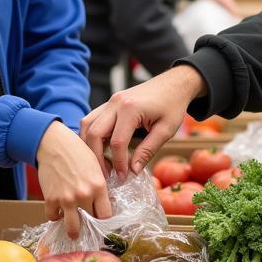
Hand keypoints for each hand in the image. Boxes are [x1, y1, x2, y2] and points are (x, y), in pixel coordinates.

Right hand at [36, 120, 111, 239]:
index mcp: (98, 186)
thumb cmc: (77, 152)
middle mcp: (84, 195)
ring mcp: (66, 198)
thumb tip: (105, 200)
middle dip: (89, 222)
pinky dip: (55, 216)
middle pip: (90, 222)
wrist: (54, 144)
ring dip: (73, 230)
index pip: (106, 215)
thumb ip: (100, 184)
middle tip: (87, 223)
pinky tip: (58, 212)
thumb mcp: (96, 165)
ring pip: (72, 228)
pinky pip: (53, 217)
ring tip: (74, 231)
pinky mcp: (50, 199)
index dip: (103, 218)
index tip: (100, 219)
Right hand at [81, 65, 206, 179]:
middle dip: (97, 157)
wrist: (174, 83)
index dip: (118, 163)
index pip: (117, 142)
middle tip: (106, 175)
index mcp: (130, 109)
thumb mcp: (166, 130)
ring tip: (102, 163)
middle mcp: (115, 103)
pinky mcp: (110, 103)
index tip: (123, 177)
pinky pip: (93, 119)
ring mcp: (110, 101)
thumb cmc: (173, 105)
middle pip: (94, 133)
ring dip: (90, 146)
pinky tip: (102, 149)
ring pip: (87, 125)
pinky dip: (92, 135)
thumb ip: (147, 151)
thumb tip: (132, 170)